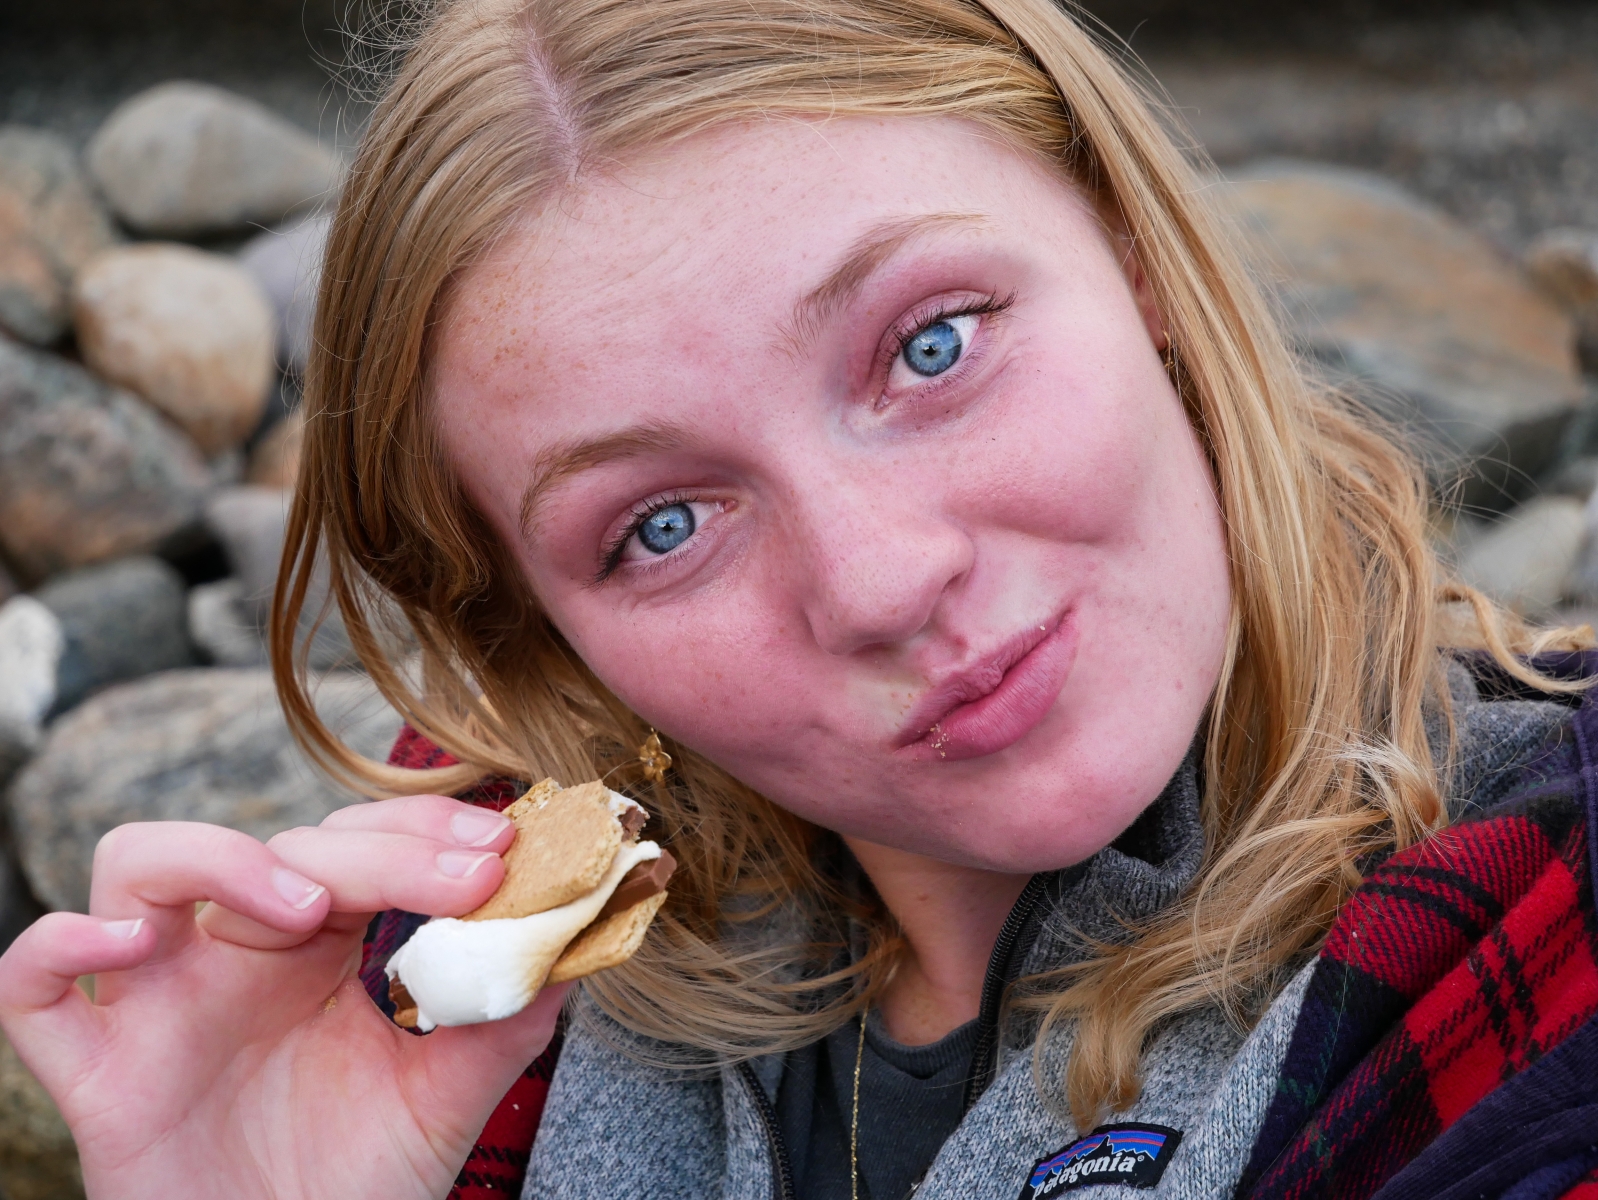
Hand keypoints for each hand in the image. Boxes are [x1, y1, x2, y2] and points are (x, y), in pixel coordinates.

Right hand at [0, 797, 569, 1199]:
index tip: (503, 850)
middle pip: (279, 845)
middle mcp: (232, 953)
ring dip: (223, 860)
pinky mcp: (93, 1070)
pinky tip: (131, 949)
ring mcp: (157, 1001)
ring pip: (138, 863)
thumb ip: (503, 1018)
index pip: (359, 841)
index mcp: (317, 946)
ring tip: (306, 911)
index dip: (426, 830)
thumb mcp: (448, 1097)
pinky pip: (31, 983)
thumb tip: (567, 939)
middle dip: (378, 847)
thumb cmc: (356, 1184)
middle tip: (465, 875)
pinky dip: (63, 944)